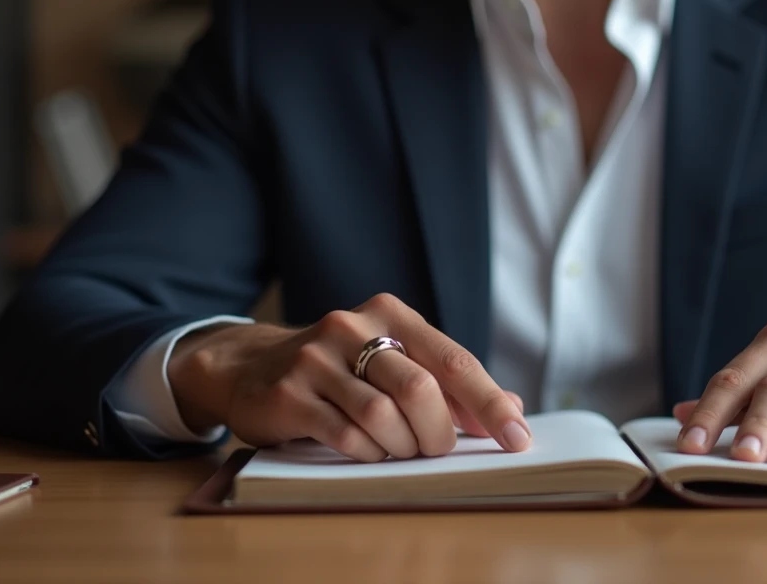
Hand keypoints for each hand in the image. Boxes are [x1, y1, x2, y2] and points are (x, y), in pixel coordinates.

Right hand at [167, 293, 531, 460]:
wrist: (248, 367)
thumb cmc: (338, 369)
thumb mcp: (392, 360)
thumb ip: (448, 381)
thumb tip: (513, 406)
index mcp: (390, 313)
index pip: (453, 360)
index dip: (490, 403)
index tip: (518, 437)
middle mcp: (353, 327)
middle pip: (421, 390)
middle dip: (439, 433)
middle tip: (437, 450)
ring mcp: (316, 358)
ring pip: (384, 417)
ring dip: (402, 447)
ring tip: (398, 450)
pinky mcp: (290, 393)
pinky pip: (347, 437)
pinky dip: (368, 453)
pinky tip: (366, 450)